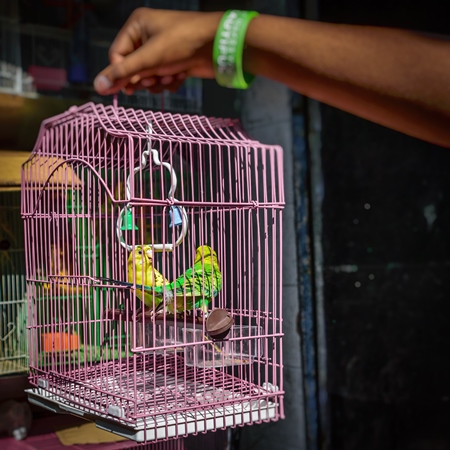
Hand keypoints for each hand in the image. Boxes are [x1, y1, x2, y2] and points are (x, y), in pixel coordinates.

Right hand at [93, 8, 222, 94]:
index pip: (117, 56)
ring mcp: (162, 50)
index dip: (122, 73)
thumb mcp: (149, 59)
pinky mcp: (174, 62)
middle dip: (144, 77)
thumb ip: (123, 73)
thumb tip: (97, 87)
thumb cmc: (182, 44)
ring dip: (158, 81)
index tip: (129, 88)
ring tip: (170, 75)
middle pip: (133, 68)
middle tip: (152, 80)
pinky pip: (162, 78)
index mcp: (137, 26)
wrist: (218, 47)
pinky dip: (170, 81)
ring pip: (148, 77)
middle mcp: (147, 37)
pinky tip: (180, 75)